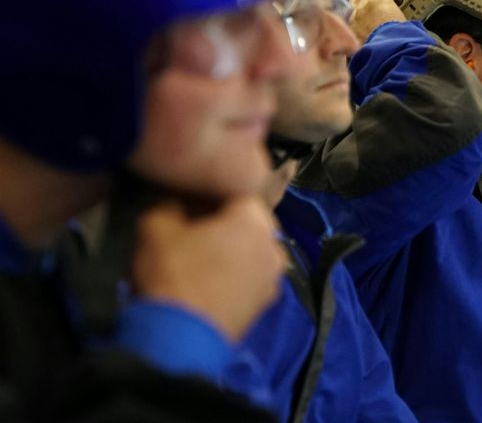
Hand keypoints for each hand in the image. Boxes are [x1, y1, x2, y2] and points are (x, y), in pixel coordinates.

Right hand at [131, 196, 286, 341]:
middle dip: (224, 224)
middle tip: (191, 234)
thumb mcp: (155, 227)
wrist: (180, 340)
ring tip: (199, 261)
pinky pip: (251, 277)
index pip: (236, 192)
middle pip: (249, 223)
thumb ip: (170, 204)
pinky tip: (209, 284)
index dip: (209, 197)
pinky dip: (235, 275)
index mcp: (255, 219)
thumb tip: (180, 203)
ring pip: (252, 251)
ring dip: (231, 250)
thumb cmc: (172, 273)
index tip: (187, 208)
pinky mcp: (267, 304)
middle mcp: (275, 244)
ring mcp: (275, 277)